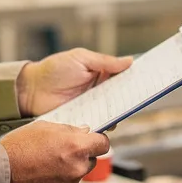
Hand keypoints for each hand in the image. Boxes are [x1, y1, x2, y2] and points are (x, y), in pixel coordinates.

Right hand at [0, 121, 109, 182]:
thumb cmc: (16, 149)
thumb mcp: (43, 127)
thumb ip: (68, 130)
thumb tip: (83, 133)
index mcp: (77, 147)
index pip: (103, 144)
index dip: (97, 142)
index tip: (93, 143)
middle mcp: (77, 168)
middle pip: (90, 161)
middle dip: (79, 158)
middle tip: (58, 155)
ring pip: (75, 178)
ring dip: (65, 173)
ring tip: (42, 168)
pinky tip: (39, 181)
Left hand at [17, 48, 133, 116]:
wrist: (30, 90)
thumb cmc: (54, 70)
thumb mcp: (81, 59)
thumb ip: (105, 61)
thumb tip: (129, 61)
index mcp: (101, 74)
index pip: (124, 76)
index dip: (137, 78)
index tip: (150, 78)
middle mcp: (100, 91)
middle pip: (123, 96)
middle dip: (132, 96)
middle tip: (142, 95)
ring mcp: (93, 107)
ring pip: (114, 111)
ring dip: (120, 111)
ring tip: (124, 108)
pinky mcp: (85, 120)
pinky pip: (100, 124)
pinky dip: (106, 124)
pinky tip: (110, 122)